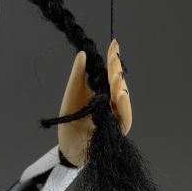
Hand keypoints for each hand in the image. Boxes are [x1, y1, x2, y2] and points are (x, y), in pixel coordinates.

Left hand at [57, 39, 131, 166]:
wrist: (68, 148)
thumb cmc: (70, 122)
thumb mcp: (72, 95)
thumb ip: (78, 76)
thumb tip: (82, 53)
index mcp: (103, 92)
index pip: (110, 73)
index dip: (113, 58)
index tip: (115, 43)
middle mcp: (112, 102)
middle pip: (118, 84)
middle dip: (116, 70)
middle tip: (113, 57)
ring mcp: (116, 116)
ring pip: (122, 99)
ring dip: (119, 87)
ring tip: (116, 76)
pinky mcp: (117, 130)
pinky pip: (123, 117)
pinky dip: (123, 107)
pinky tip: (121, 95)